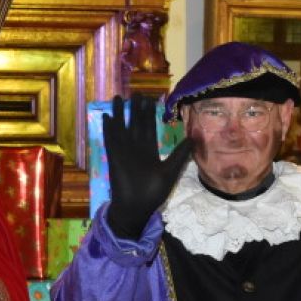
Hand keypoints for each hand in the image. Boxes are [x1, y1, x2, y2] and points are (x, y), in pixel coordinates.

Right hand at [103, 95, 194, 238]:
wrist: (136, 208)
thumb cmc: (153, 193)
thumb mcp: (170, 171)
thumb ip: (179, 154)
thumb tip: (193, 139)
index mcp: (149, 151)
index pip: (149, 127)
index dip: (150, 114)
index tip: (151, 99)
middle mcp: (136, 148)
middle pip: (135, 124)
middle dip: (136, 109)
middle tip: (137, 92)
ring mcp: (124, 152)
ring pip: (122, 128)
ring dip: (120, 113)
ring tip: (118, 97)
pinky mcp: (114, 157)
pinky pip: (111, 139)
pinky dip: (109, 128)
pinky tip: (107, 116)